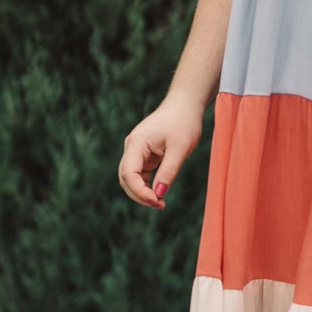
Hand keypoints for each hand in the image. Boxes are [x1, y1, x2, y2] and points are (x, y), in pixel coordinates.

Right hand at [118, 91, 203, 210]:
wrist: (185, 105)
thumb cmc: (184, 123)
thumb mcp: (180, 149)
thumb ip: (168, 172)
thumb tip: (158, 195)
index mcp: (136, 143)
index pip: (128, 173)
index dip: (139, 191)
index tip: (156, 201)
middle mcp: (132, 147)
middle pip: (126, 178)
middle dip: (140, 195)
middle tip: (160, 206)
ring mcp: (136, 151)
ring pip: (131, 178)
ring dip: (143, 192)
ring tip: (161, 203)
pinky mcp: (144, 154)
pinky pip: (140, 174)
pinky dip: (148, 186)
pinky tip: (160, 193)